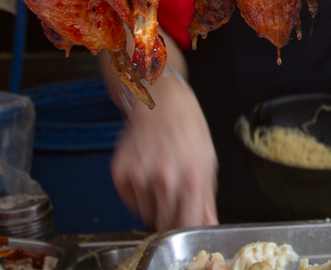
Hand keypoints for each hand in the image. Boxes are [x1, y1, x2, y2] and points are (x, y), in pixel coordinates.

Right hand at [110, 69, 217, 229]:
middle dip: (171, 218)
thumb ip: (207, 197)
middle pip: (164, 223)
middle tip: (174, 201)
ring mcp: (139, 177)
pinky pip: (130, 201)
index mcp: (191, 177)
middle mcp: (164, 179)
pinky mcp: (120, 173)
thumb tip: (209, 223)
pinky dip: (138, 195)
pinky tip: (147, 174)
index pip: (186, 224)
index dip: (187, 229)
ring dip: (154, 205)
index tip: (186, 226)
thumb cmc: (187, 127)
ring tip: (161, 180)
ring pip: (146, 214)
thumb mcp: (207, 160)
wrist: (160, 101)